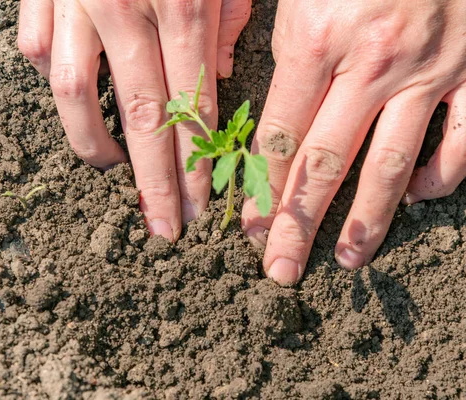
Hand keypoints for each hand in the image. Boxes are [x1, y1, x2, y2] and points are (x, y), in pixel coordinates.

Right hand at [17, 0, 250, 240]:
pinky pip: (37, 49)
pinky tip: (78, 100)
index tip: (196, 208)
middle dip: (154, 182)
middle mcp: (124, 5)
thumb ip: (229, 16)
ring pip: (73, 92)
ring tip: (112, 171)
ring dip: (93, 143)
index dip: (194, 165)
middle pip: (141, 115)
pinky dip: (53, 81)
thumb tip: (219, 74)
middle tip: (164, 227)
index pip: (192, 106)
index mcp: (183, 1)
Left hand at [242, 0, 465, 284]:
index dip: (259, 190)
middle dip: (296, 223)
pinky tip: (415, 198)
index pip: (276, 136)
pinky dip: (440, 176)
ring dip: (365, 220)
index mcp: (317, 38)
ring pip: (390, 165)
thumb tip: (258, 97)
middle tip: (278, 270)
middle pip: (323, 163)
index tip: (247, 230)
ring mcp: (430, 70)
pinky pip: (461, 141)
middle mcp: (372, 63)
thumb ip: (279, 39)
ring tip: (346, 260)